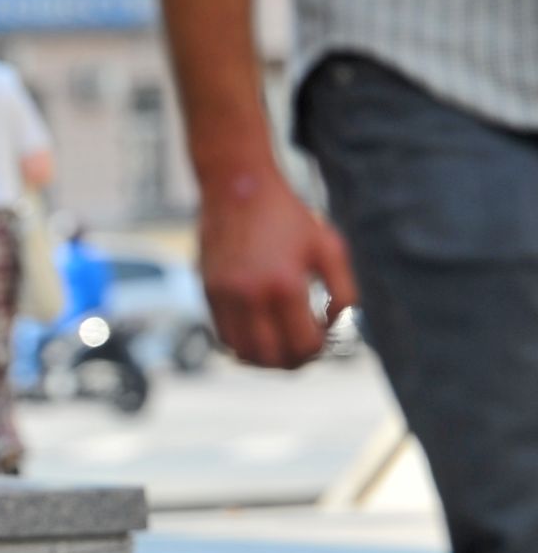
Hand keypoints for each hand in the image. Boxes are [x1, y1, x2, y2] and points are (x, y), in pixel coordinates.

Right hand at [197, 168, 357, 369]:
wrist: (237, 190)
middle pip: (272, 357)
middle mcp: (251, 297)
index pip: (304, 344)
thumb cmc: (289, 217)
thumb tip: (336, 325)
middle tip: (306, 352)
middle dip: (293, 362)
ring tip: (282, 348)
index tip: (325, 338)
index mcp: (285, 285)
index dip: (319, 350)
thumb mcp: (329, 247)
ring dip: (265, 359)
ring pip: (243, 354)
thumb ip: (344, 289)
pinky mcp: (208, 294)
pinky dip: (243, 345)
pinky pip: (224, 338)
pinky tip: (259, 334)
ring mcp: (225, 298)